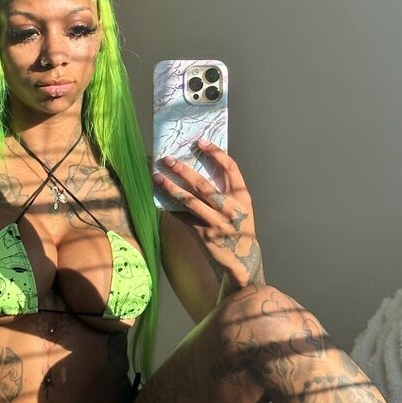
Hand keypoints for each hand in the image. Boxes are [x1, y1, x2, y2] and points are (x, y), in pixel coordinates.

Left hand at [153, 139, 263, 289]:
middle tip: (168, 159)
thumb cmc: (241, 228)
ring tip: (157, 177)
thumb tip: (201, 169)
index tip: (201, 142)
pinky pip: (183, 218)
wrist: (243, 260)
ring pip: (189, 201)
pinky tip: (160, 199)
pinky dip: (171, 208)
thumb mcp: (242, 207)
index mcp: (242, 197)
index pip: (230, 168)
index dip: (216, 153)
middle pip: (202, 184)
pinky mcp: (204, 235)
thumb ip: (228, 190)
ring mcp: (216, 222)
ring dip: (171, 188)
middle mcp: (230, 208)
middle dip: (183, 170)